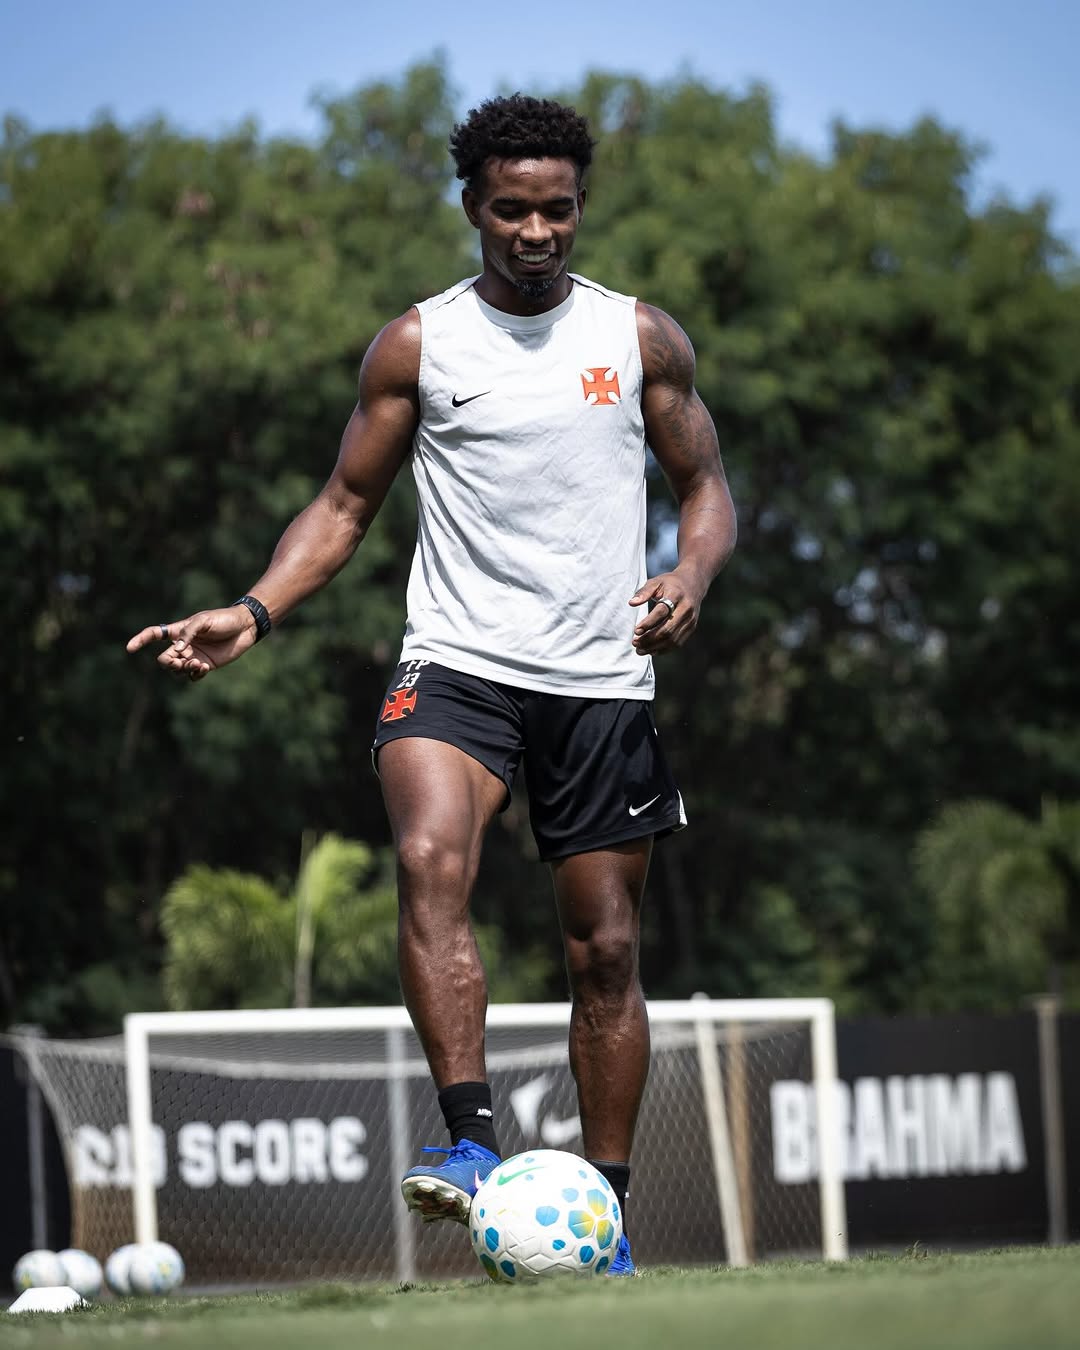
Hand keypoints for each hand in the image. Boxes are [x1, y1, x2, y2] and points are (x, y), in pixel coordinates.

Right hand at [126, 606, 258, 680]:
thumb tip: (177, 650)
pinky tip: (203, 668)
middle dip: (168, 664)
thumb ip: (188, 633)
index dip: (140, 640)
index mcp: (178, 631)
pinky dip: (194, 674)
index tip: (129, 649)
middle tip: (180, 662)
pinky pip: (192, 675)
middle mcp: (183, 645)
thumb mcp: (204, 621)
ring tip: (198, 664)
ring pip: (177, 670)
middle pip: (164, 660)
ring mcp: (193, 656)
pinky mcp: (205, 665)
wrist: (244, 627)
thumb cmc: (223, 619)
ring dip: (183, 669)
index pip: (153, 635)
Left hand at [628, 570, 701, 655]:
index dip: (648, 623)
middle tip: (635, 642)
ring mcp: (690, 620)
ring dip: (655, 647)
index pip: (662, 612)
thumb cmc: (670, 583)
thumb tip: (631, 603)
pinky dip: (664, 649)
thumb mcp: (656, 582)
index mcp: (676, 595)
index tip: (636, 631)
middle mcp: (686, 609)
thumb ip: (643, 592)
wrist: (693, 584)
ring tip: (639, 650)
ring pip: (672, 639)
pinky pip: (677, 643)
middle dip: (649, 639)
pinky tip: (651, 650)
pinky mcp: (691, 628)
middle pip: (668, 629)